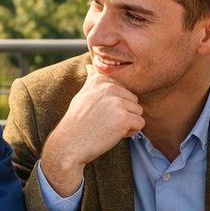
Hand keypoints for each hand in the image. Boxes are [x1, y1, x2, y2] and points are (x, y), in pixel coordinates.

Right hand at [38, 67, 143, 196]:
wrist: (69, 144)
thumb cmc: (77, 122)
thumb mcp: (82, 95)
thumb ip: (91, 80)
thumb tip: (91, 66)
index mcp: (101, 80)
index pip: (124, 91)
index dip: (115, 106)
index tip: (99, 113)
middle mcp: (109, 87)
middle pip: (134, 101)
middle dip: (124, 114)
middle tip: (104, 122)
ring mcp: (117, 102)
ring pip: (138, 112)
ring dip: (128, 123)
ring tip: (109, 128)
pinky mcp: (123, 117)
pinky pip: (140, 123)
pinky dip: (130, 132)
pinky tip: (114, 134)